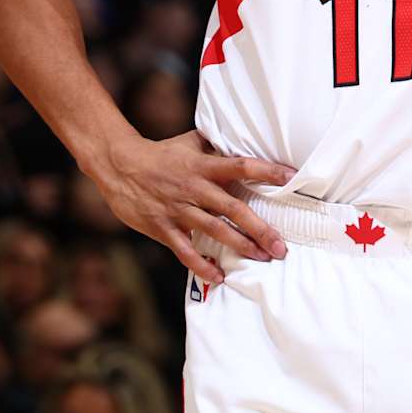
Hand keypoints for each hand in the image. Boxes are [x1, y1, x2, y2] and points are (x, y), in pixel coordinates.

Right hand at [93, 129, 297, 284]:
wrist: (120, 166)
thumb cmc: (160, 154)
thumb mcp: (190, 143)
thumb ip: (215, 145)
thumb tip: (241, 136)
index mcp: (203, 166)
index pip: (241, 166)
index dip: (267, 170)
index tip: (291, 177)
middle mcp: (194, 188)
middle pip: (233, 209)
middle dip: (260, 229)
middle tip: (280, 246)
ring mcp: (178, 210)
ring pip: (214, 231)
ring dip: (240, 246)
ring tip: (261, 258)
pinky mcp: (163, 228)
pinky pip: (185, 251)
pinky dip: (202, 266)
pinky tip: (218, 276)